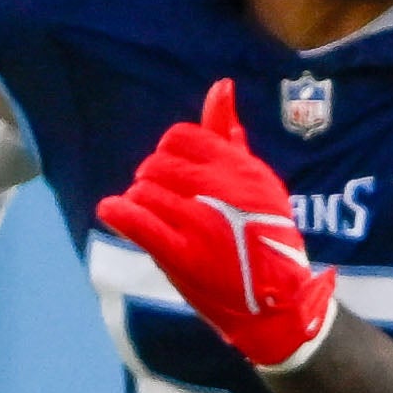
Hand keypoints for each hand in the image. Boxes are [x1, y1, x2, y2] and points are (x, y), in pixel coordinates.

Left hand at [98, 79, 337, 371]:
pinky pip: (135, 218)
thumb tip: (220, 87)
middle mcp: (221, 190)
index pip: (181, 138)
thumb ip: (231, 137)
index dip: (170, 154)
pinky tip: (114, 213)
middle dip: (153, 180)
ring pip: (143, 190)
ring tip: (156, 220)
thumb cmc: (267, 241)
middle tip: (163, 201)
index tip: (175, 175)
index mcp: (241, 169)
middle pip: (157, 164)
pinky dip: (117, 212)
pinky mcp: (181, 254)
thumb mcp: (260, 183)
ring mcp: (199, 222)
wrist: (279, 306)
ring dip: (142, 203)